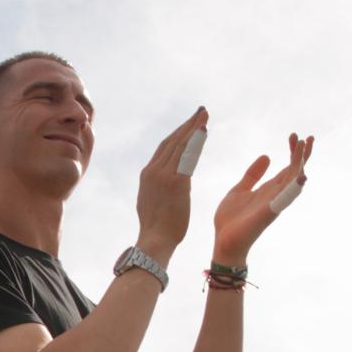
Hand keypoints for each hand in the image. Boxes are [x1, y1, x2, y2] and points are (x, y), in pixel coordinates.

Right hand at [135, 107, 206, 259]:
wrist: (154, 240)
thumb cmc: (156, 228)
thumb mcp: (151, 201)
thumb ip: (157, 187)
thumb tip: (163, 183)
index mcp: (147, 175)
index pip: (164, 148)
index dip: (178, 133)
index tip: (189, 123)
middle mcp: (153, 171)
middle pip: (172, 141)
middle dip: (187, 125)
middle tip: (201, 111)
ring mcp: (163, 176)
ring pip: (180, 144)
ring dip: (193, 128)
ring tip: (204, 115)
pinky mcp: (176, 182)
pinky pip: (187, 156)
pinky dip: (196, 141)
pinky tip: (204, 131)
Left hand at [212, 132, 314, 265]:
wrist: (223, 242)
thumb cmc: (231, 219)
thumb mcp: (240, 190)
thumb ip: (253, 175)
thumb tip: (267, 156)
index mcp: (268, 189)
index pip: (287, 168)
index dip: (293, 152)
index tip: (295, 136)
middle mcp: (275, 195)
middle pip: (294, 171)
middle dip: (302, 154)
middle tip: (307, 136)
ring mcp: (273, 203)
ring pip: (292, 180)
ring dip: (300, 163)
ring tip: (305, 146)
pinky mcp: (268, 213)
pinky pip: (284, 199)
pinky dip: (294, 188)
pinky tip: (302, 176)